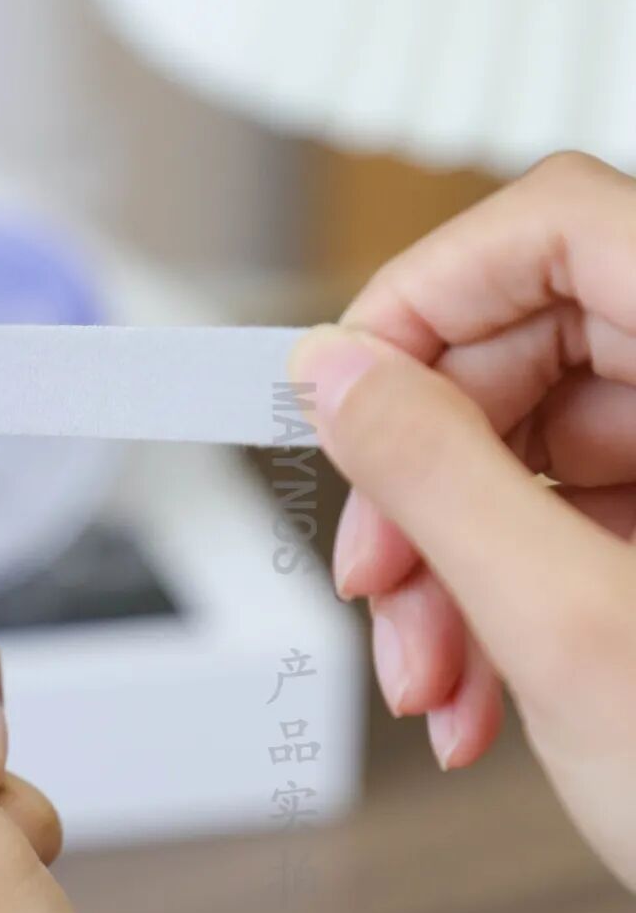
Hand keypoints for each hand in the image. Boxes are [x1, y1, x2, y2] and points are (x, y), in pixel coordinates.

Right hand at [290, 152, 635, 892]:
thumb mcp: (576, 631)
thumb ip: (439, 476)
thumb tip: (337, 375)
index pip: (558, 226)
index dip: (429, 294)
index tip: (339, 388)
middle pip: (532, 345)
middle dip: (424, 472)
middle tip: (373, 575)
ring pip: (537, 444)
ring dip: (450, 558)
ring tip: (425, 675)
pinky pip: (571, 517)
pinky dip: (501, 596)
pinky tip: (473, 686)